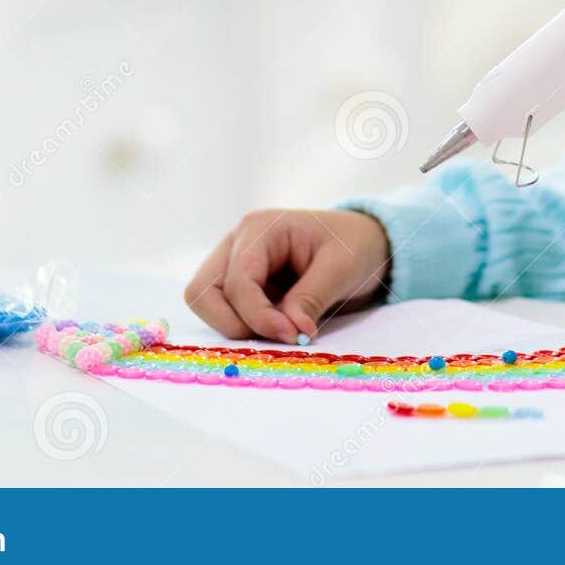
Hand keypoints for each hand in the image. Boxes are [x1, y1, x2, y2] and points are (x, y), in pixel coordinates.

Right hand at [184, 209, 390, 340]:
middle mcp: (238, 243)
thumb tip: (290, 331)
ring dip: (235, 326)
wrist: (362, 243)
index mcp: (261, 227)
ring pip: (205, 303)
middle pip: (202, 291)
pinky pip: (223, 311)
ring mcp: (234, 263)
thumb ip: (312, 297)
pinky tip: (277, 329)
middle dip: (232, 323)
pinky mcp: (240, 285)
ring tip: (280, 332)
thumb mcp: (343, 268)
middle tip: (276, 337)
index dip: (258, 315)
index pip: (238, 280)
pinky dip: (243, 327)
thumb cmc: (354, 245)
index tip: (293, 336)